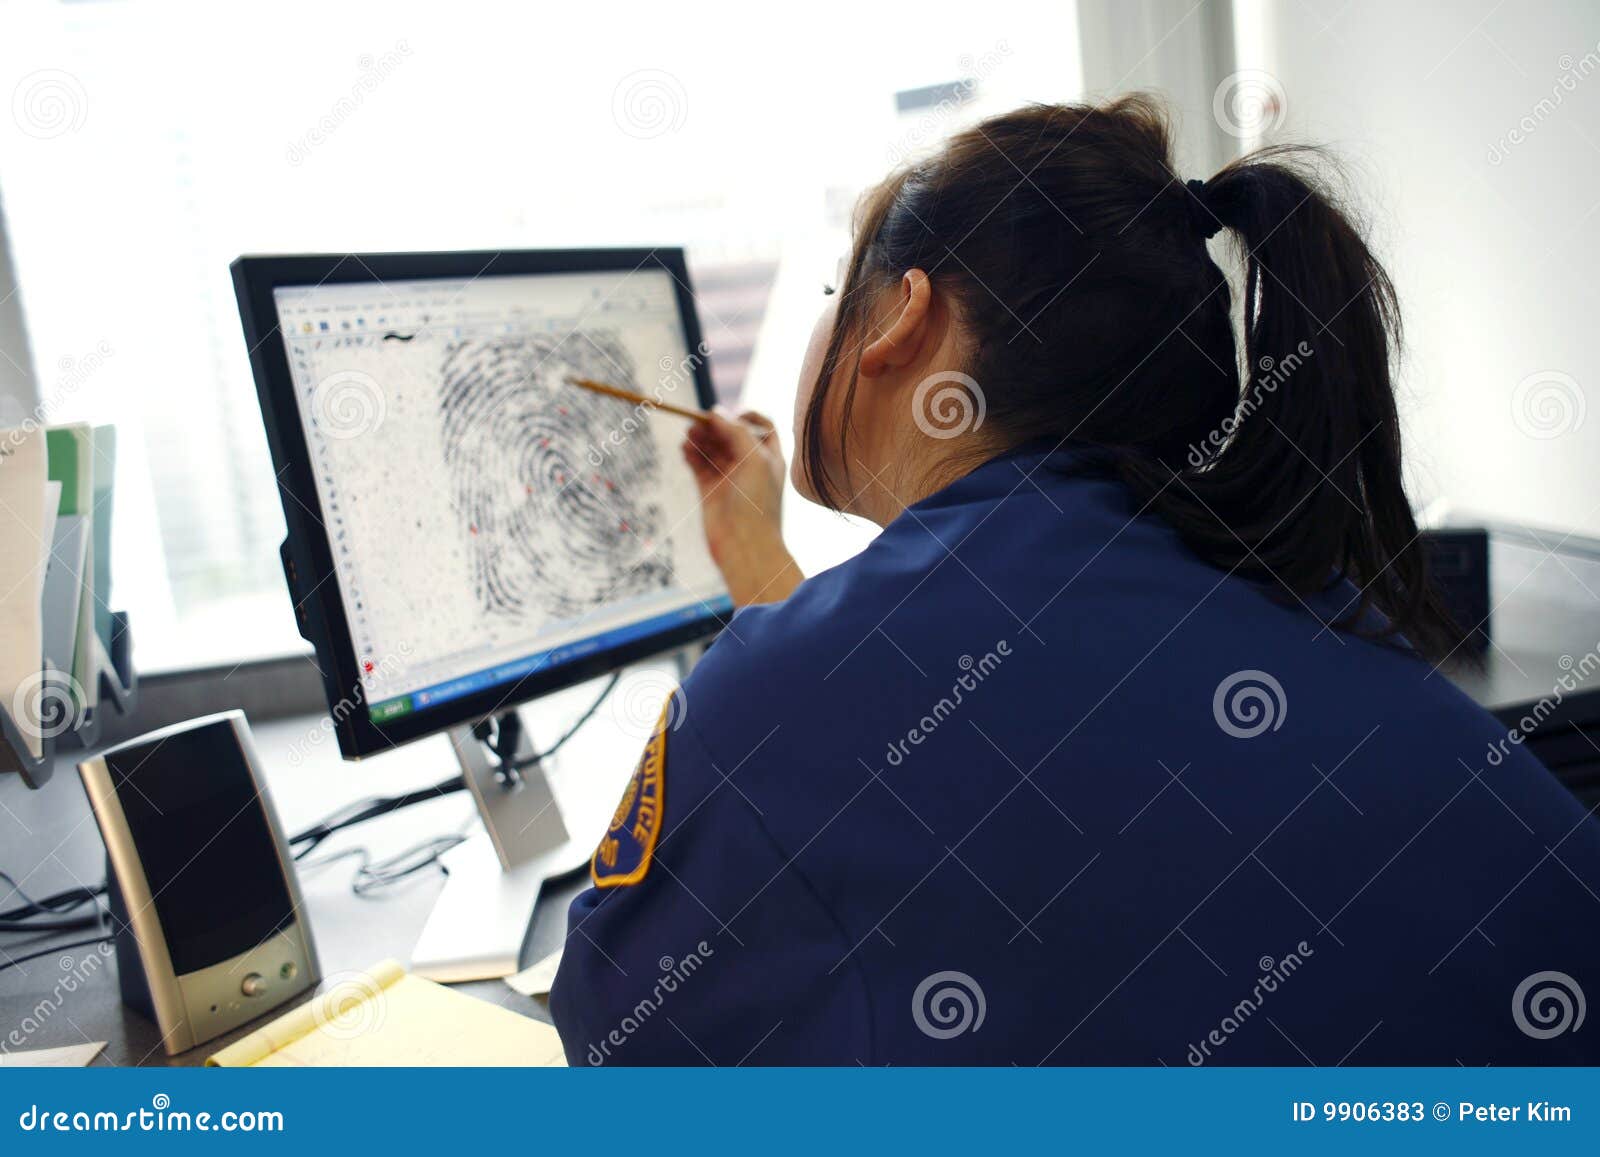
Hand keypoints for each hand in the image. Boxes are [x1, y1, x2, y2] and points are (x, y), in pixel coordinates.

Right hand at [683, 409, 803, 605]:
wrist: (745, 546)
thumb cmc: (758, 504)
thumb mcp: (755, 459)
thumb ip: (737, 431)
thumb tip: (715, 412)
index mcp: (769, 457)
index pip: (761, 426)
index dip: (747, 416)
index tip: (732, 415)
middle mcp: (750, 466)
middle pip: (731, 434)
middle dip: (715, 426)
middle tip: (699, 421)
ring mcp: (728, 478)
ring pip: (712, 448)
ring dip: (700, 438)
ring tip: (689, 434)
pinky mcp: (710, 490)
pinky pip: (698, 464)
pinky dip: (691, 454)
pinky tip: (685, 449)